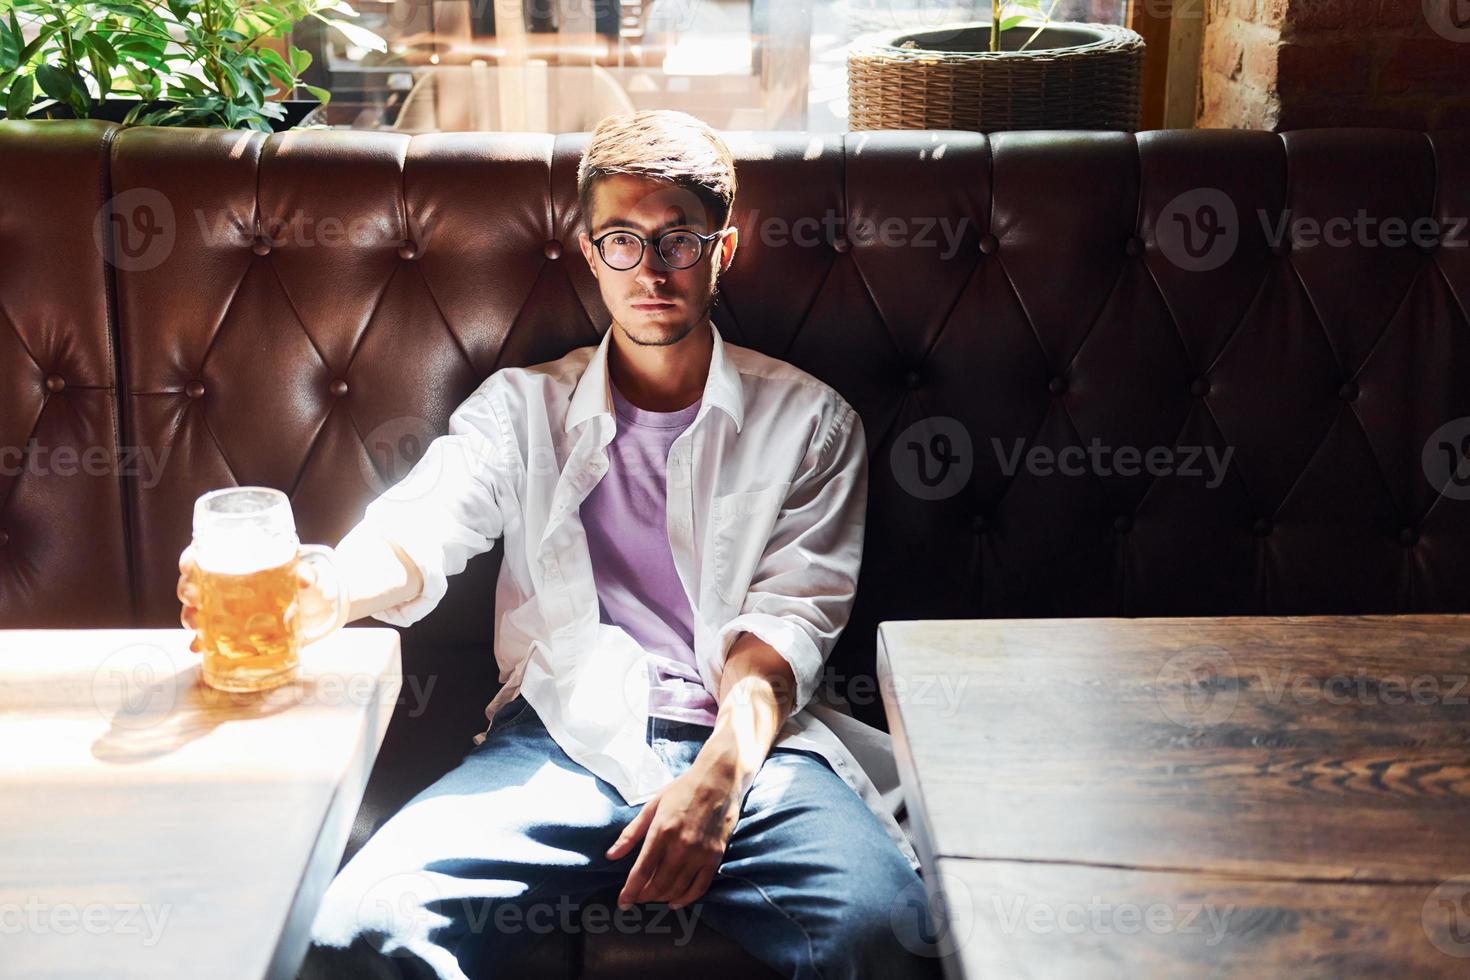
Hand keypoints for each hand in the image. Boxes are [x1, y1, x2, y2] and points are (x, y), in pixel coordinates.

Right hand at [176, 543, 344, 653]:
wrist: (310, 607)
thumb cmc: (301, 582)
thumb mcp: (305, 575)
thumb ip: (306, 574)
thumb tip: (306, 581)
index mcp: (236, 560)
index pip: (204, 553)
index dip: (190, 559)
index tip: (188, 565)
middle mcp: (222, 582)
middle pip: (192, 582)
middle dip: (186, 590)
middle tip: (193, 598)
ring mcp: (222, 607)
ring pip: (194, 608)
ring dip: (189, 616)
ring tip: (195, 624)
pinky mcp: (228, 629)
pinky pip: (207, 635)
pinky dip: (200, 641)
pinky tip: (197, 646)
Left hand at [606, 757, 743, 909]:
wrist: (719, 779)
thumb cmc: (682, 789)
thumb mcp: (652, 806)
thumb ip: (631, 833)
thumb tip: (611, 855)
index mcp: (662, 831)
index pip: (642, 871)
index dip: (630, 890)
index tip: (623, 903)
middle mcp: (681, 846)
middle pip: (658, 884)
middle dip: (644, 896)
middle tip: (637, 898)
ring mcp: (700, 853)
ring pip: (677, 889)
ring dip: (661, 898)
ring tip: (653, 897)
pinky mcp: (715, 857)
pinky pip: (700, 887)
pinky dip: (686, 899)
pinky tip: (675, 902)